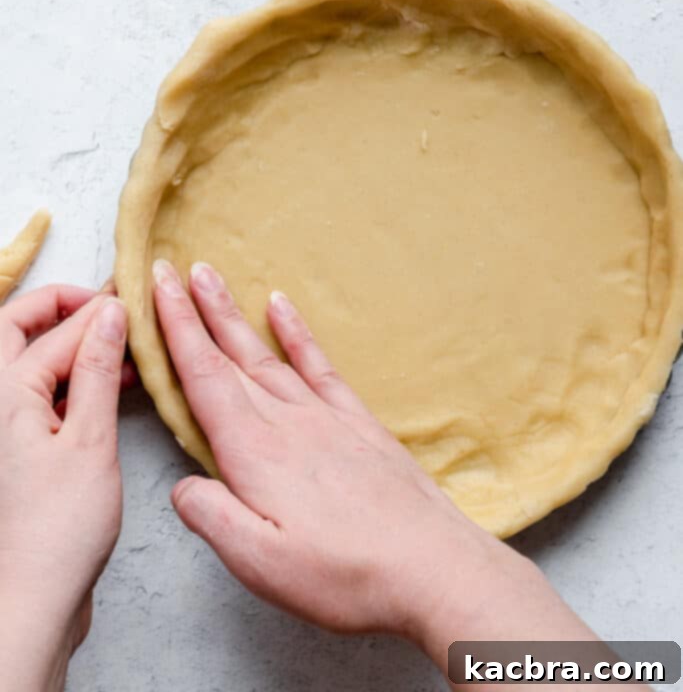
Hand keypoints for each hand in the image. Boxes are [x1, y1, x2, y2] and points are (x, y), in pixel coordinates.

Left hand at [0, 286, 127, 691]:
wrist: (32, 599)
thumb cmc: (58, 530)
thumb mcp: (90, 440)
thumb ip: (97, 371)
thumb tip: (109, 315)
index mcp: (7, 395)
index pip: (57, 330)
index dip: (97, 307)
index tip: (135, 297)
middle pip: (18, 330)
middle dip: (60, 308)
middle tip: (107, 304)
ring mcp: (8, 426)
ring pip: (32, 360)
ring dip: (72, 343)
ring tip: (122, 343)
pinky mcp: (23, 449)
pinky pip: (44, 391)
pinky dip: (76, 378)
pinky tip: (115, 385)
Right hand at [153, 260, 528, 649]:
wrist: (432, 566)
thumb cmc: (344, 574)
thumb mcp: (261, 563)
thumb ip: (212, 517)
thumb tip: (181, 486)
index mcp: (255, 452)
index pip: (204, 376)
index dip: (176, 329)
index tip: (157, 285)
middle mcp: (287, 421)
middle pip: (231, 356)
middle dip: (196, 311)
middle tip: (173, 268)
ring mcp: (326, 417)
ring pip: (268, 354)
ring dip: (235, 315)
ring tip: (213, 279)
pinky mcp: (358, 423)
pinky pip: (320, 365)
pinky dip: (297, 333)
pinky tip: (283, 308)